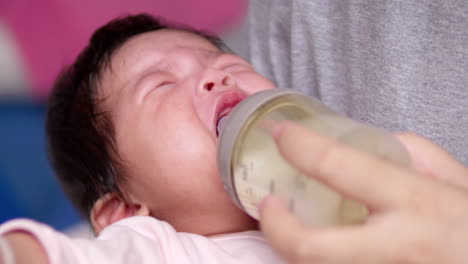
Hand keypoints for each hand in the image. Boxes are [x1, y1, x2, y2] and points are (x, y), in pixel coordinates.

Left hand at [260, 122, 467, 263]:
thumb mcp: (458, 181)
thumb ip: (414, 156)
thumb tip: (370, 144)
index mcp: (415, 202)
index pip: (338, 166)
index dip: (300, 146)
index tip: (282, 134)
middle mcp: (395, 248)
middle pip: (309, 248)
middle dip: (275, 227)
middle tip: (268, 205)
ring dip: (291, 250)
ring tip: (289, 228)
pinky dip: (317, 262)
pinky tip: (321, 249)